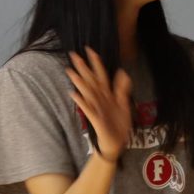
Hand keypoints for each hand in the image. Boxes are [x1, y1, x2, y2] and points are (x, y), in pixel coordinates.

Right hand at [66, 47, 132, 161]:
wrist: (117, 142)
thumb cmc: (118, 124)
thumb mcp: (124, 104)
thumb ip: (122, 88)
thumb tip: (122, 71)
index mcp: (107, 94)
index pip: (101, 75)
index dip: (96, 63)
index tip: (91, 50)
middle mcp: (100, 99)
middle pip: (90, 80)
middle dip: (83, 68)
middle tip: (73, 55)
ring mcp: (96, 108)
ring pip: (86, 92)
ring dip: (79, 82)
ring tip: (70, 71)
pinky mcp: (95, 118)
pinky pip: (87, 109)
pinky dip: (81, 101)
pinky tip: (73, 94)